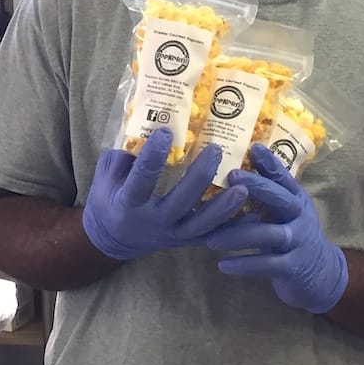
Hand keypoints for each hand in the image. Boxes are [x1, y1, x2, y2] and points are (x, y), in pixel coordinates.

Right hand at [83, 128, 245, 260]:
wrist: (113, 237)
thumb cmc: (110, 196)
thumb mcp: (108, 173)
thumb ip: (125, 153)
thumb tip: (148, 123)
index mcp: (128, 204)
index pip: (141, 181)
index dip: (153, 158)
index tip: (166, 132)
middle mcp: (153, 222)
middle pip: (180, 202)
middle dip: (199, 177)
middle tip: (216, 150)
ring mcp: (173, 234)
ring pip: (202, 225)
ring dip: (224, 207)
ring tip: (243, 187)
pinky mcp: (188, 241)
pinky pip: (214, 236)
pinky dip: (235, 227)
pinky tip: (255, 214)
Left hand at [206, 143, 348, 312]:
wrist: (320, 273)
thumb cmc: (292, 234)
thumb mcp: (284, 211)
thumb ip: (265, 195)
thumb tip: (231, 170)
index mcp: (296, 198)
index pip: (283, 176)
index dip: (270, 162)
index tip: (253, 147)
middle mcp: (299, 215)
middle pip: (280, 197)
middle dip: (256, 186)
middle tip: (229, 177)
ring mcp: (299, 241)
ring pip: (269, 234)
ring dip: (239, 235)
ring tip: (211, 239)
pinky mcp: (294, 266)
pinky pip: (267, 264)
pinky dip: (245, 265)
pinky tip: (223, 265)